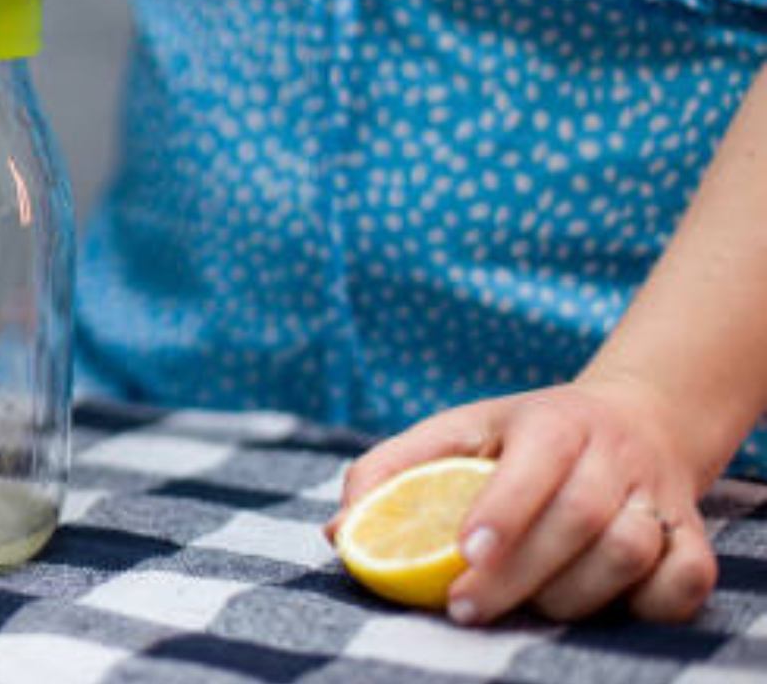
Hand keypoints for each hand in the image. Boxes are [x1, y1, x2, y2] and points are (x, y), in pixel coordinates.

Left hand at [328, 381, 717, 624]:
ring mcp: (657, 494)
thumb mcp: (459, 432)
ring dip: (573, 594)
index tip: (462, 555)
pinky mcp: (690, 534)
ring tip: (527, 609)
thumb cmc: (524, 437)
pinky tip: (604, 609)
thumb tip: (337, 531)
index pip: (533, 466)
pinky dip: (651, 603)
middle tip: (465, 609)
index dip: (503, 513)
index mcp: (553, 423)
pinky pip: (686, 577)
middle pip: (578, 519)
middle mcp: (612, 454)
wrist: (638, 419)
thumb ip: (394, 472)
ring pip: (630, 551)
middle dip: (519, 574)